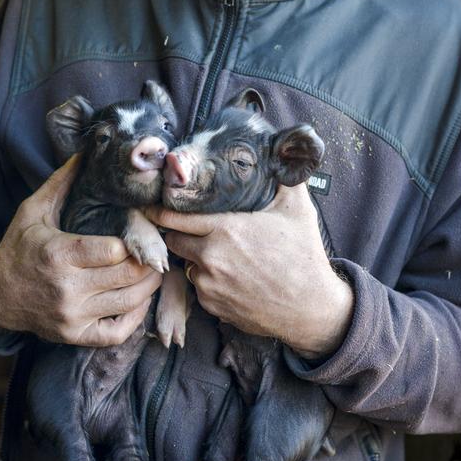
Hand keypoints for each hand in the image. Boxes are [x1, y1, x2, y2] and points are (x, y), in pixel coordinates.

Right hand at [0, 156, 161, 345]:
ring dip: (149, 284)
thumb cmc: (18, 249)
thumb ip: (61, 183)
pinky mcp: (75, 336)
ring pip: (130, 302)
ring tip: (153, 268)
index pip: (114, 250)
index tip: (140, 229)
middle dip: (148, 260)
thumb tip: (85, 154)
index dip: (133, 240)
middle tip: (158, 248)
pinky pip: (118, 332)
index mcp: (58, 254)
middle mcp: (67, 288)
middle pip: (128, 275)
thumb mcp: (33, 211)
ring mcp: (72, 316)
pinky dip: (136, 316)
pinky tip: (139, 299)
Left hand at [147, 183, 353, 357]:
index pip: (175, 218)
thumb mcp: (297, 210)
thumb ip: (283, 179)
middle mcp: (211, 257)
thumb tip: (282, 152)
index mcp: (226, 229)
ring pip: (188, 265)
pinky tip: (230, 276)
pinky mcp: (213, 306)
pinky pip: (200, 288)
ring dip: (197, 258)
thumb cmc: (304, 256)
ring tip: (220, 254)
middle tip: (193, 229)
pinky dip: (208, 281)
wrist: (311, 308)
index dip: (159, 211)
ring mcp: (209, 285)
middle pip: (175, 241)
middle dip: (180, 234)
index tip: (148, 206)